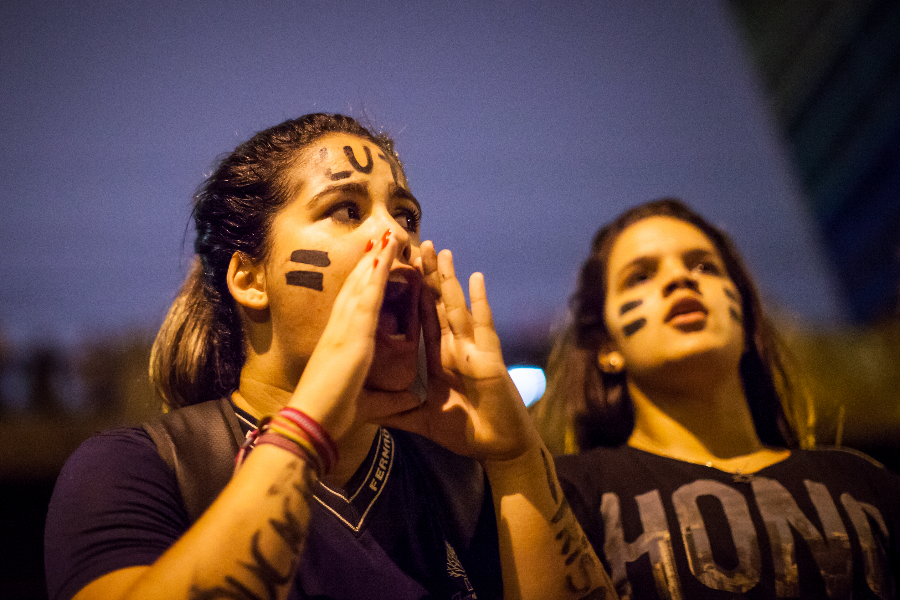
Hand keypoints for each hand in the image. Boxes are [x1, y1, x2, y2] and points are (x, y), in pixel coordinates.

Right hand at [286, 232, 417, 440]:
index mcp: (340, 343)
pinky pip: (367, 297)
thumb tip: (414, 399)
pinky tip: (385, 255)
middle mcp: (339, 329)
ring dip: (375, 259)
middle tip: (382, 238)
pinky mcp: (352, 333)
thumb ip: (392, 401)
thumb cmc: (332, 416)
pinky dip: (376, 274)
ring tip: (387, 235)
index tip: (375, 265)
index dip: (364, 284)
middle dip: (369, 263)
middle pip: (356, 288)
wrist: (312, 422)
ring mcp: (344, 328)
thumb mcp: (371, 405)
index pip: (354, 306)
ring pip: (361, 285)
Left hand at [379, 242, 540, 462]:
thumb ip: (399, 413)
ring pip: (456, 307)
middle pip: (437, 305)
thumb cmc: (466, 433)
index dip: (409, 295)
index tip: (397, 271)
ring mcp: (473, 350)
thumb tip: (370, 413)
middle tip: (415, 245)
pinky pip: (483, 325)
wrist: (498, 449)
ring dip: (448, 279)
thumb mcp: (422, 421)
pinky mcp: (489, 357)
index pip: (420, 319)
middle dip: (426, 276)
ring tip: (440, 251)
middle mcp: (455, 348)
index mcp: (438, 359)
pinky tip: (475, 278)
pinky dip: (479, 301)